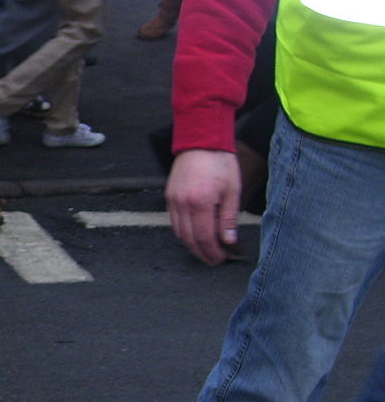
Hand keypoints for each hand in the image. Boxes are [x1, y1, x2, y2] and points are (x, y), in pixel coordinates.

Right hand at [166, 149, 242, 265]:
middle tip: (213, 259)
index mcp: (201, 202)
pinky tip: (195, 234)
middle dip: (202, 253)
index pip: (205, 237)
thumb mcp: (232, 190)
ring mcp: (173, 201)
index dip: (213, 252)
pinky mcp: (169, 197)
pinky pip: (174, 222)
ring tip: (205, 250)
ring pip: (179, 233)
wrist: (201, 142)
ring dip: (192, 245)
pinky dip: (183, 232)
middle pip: (189, 239)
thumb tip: (228, 241)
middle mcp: (183, 204)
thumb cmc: (220, 163)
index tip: (221, 258)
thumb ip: (229, 218)